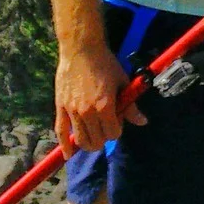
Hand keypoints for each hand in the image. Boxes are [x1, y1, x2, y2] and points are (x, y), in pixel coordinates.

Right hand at [55, 39, 147, 154]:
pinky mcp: (61, 108)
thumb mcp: (122, 82)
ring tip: (93, 137)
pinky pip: (60, 132)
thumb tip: (143, 122)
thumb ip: (130, 106)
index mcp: (105, 107)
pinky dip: (64, 145)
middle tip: (106, 126)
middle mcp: (87, 112)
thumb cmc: (105, 63)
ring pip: (81, 139)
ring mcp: (72, 111)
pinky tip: (68, 154)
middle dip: (104, 137)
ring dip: (89, 142)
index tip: (117, 120)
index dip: (117, 130)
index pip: (113, 134)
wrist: (81, 49)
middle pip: (97, 140)